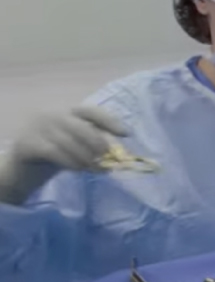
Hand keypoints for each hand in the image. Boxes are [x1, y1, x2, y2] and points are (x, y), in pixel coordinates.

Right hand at [0, 107, 128, 204]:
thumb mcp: (76, 145)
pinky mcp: (27, 143)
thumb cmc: (54, 155)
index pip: (91, 111)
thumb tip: (118, 154)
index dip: (110, 121)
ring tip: (97, 169)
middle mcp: (51, 115)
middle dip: (99, 144)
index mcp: (66, 111)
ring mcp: (37, 127)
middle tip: (108, 159)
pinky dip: (71, 162)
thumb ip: (92, 144)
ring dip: (87, 159)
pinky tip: (79, 170)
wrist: (22, 169)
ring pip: (70, 142)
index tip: (126, 134)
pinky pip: (55, 153)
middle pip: (82, 127)